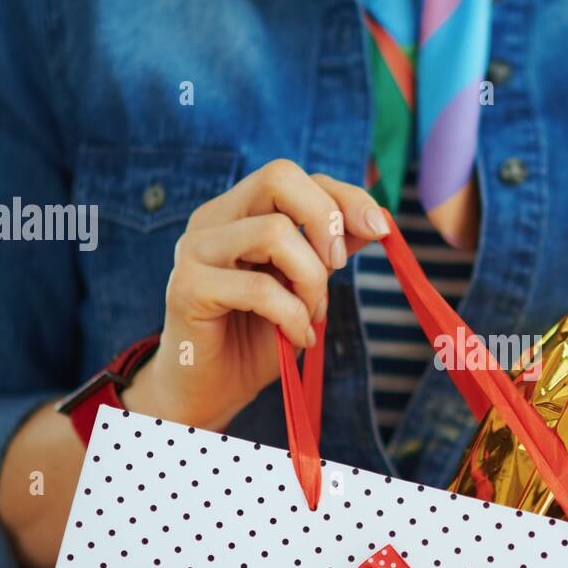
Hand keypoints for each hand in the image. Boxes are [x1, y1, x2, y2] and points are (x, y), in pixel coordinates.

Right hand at [123, 160, 386, 430]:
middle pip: (278, 176)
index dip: (344, 196)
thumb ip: (330, 251)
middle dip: (326, 219)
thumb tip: (376, 221)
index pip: (295, 177)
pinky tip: (296, 337)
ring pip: (274, 232)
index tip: (379, 230)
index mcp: (239, 212)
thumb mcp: (305, 288)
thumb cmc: (257, 337)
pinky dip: (292, 316)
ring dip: (311, 280)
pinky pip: (261, 289)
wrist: (211, 391)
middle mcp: (213, 219)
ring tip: (310, 315)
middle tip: (336, 267)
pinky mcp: (188, 286)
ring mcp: (196, 249)